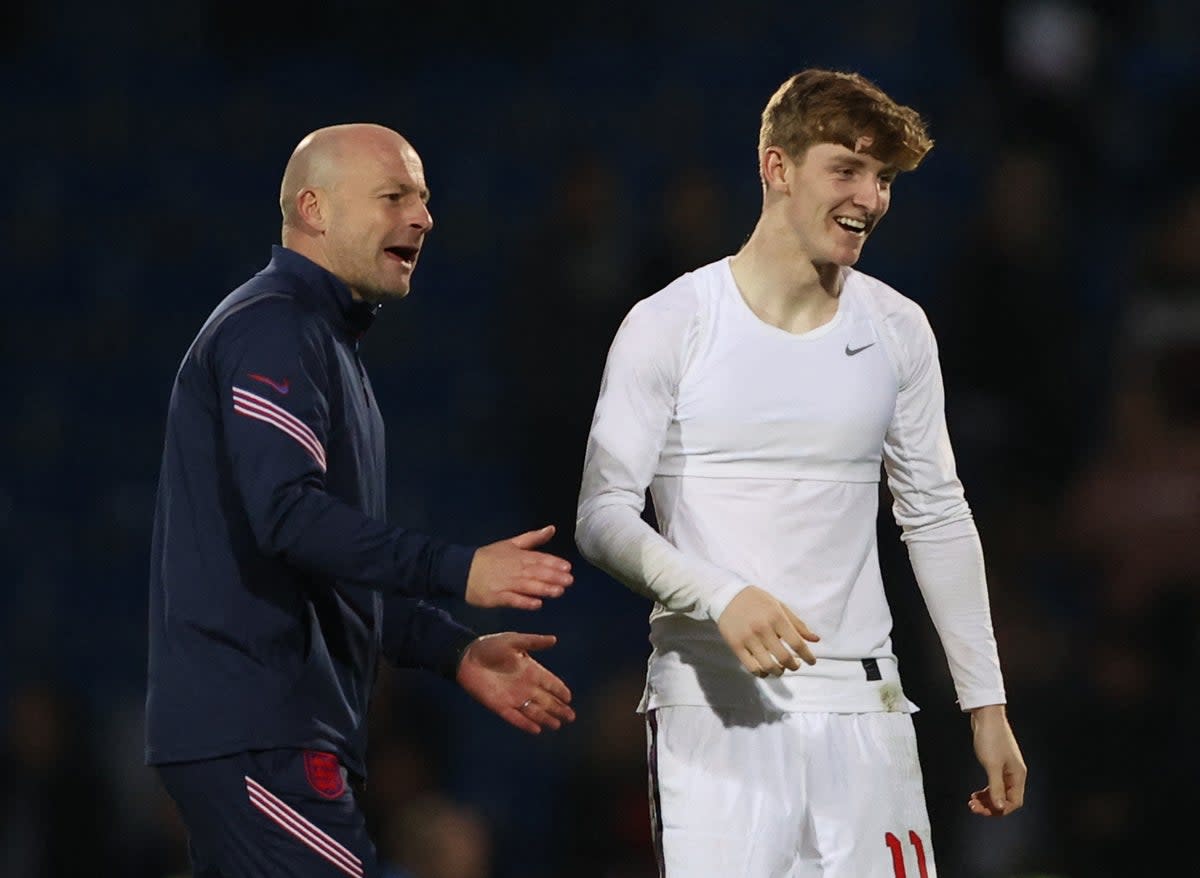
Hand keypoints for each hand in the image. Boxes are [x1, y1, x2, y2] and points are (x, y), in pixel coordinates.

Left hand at [456, 632, 574, 734]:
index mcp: (530, 670)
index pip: (550, 682)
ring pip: (534, 710)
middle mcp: (524, 685)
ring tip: (557, 725)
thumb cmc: (490, 646)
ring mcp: (513, 697)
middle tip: (571, 717)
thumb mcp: (513, 641)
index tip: (570, 697)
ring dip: (546, 718)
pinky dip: (526, 724)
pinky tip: (537, 730)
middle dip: (558, 708)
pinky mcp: (500, 706)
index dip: (560, 690)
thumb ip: (533, 642)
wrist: (466, 657)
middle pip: (546, 700)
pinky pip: (516, 717)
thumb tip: (554, 639)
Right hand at [466, 525, 572, 609]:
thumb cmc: (489, 557)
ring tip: (559, 591)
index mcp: (518, 555)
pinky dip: (524, 602)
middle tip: (569, 581)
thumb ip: (533, 538)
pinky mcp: (497, 597)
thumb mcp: (511, 543)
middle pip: (536, 572)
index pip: (538, 558)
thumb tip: (552, 528)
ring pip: (527, 586)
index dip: (553, 563)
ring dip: (543, 588)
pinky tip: (537, 604)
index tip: (568, 567)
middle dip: (553, 576)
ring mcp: (505, 583)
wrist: (461, 569)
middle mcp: (514, 569)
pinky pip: (513, 600)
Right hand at [716, 586, 819, 676]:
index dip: (808, 656)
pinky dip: (762, 673)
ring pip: (768, 666)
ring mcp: (748, 639)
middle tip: (796, 665)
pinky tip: (766, 670)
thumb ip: (797, 624)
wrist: (727, 596)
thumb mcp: (779, 606)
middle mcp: (763, 629)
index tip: (812, 662)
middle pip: (784, 658)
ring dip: (779, 671)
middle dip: (794, 666)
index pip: (797, 643)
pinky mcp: (736, 646)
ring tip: (781, 668)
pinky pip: (752, 667)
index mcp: (776, 617)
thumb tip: (816, 640)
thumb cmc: (757, 600)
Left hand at [967, 704, 1026, 816]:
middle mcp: (1014, 773)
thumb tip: (1000, 807)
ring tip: (972, 801)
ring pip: (999, 791)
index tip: (984, 811)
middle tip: (974, 807)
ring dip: (987, 799)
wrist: (986, 716)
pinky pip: (994, 783)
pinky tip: (976, 792)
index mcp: (1018, 775)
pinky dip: (985, 790)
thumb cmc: (991, 737)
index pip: (1014, 802)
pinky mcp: (998, 763)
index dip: (1000, 810)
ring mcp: (1006, 768)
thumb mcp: (992, 765)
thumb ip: (996, 787)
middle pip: (1006, 799)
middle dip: (991, 805)